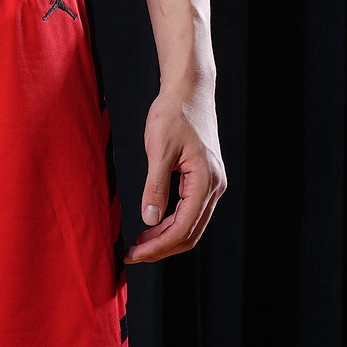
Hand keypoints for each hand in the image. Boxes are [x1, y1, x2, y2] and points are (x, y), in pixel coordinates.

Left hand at [124, 77, 225, 262]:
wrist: (189, 91)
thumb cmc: (174, 114)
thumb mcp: (158, 149)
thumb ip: (155, 186)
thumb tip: (148, 220)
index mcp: (205, 181)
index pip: (182, 228)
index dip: (157, 246)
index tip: (133, 253)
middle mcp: (214, 187)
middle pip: (190, 233)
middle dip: (160, 248)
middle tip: (131, 254)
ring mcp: (212, 184)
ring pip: (191, 225)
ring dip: (165, 238)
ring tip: (138, 243)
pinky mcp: (205, 180)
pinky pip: (190, 212)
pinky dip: (171, 223)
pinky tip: (152, 225)